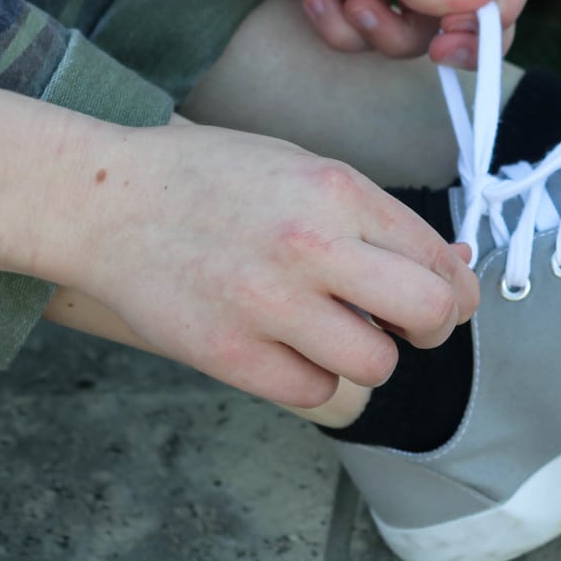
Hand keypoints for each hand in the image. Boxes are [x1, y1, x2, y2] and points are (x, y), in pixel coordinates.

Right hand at [64, 119, 480, 407]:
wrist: (104, 200)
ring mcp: (268, 303)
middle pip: (428, 314)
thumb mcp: (303, 169)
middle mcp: (312, 245)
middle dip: (432, 327)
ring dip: (368, 355)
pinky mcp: (228, 353)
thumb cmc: (209, 180)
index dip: (456, 288)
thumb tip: (451, 267)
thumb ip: (374, 219)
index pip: (438, 259)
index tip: (447, 297)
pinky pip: (314, 391)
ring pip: (376, 364)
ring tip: (335, 332)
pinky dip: (313, 378)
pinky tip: (291, 349)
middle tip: (408, 326)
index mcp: (338, 191)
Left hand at [160, 0, 541, 65]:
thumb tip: (483, 5)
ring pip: (419, 28)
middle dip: (454, 35)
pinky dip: (343, 31)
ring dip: (387, 35)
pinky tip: (313, 0)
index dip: (507, 0)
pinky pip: (367, 32)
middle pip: (474, 5)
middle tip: (432, 50)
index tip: (469, 30)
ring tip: (348, 9)